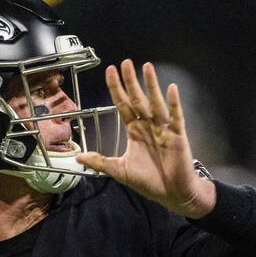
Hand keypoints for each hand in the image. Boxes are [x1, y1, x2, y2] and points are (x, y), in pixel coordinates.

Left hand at [75, 60, 214, 218]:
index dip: (117, 89)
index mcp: (135, 131)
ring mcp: (163, 129)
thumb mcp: (119, 171)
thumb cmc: (148, 181)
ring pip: (155, 103)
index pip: (123, 105)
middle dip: (131, 81)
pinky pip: (175, 116)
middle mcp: (148, 126)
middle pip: (138, 99)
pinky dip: (173, 103)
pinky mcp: (177, 136)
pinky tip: (171, 89)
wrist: (171, 193)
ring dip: (151, 85)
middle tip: (125, 63)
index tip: (110, 71)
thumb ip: (100, 162)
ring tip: (146, 67)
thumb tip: (78, 158)